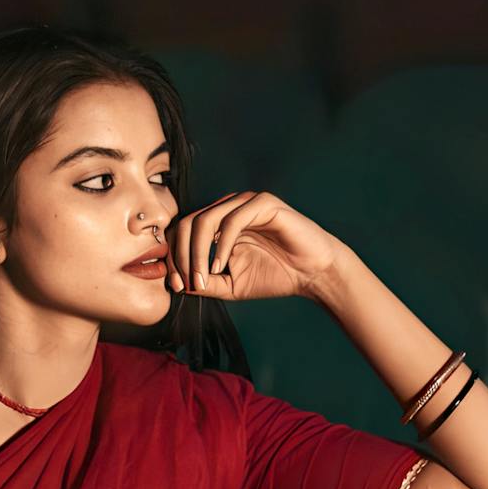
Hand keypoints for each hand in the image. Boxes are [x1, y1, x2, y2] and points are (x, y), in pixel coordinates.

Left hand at [165, 190, 346, 301]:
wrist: (314, 274)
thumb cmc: (276, 276)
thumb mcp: (231, 285)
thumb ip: (205, 283)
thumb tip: (175, 285)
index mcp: (218, 223)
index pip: (182, 231)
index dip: (174, 257)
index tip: (177, 285)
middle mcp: (228, 208)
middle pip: (187, 223)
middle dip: (181, 256)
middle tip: (186, 283)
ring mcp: (245, 202)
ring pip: (204, 220)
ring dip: (197, 253)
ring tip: (202, 278)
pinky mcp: (263, 203)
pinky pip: (232, 221)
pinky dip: (221, 247)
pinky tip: (221, 267)